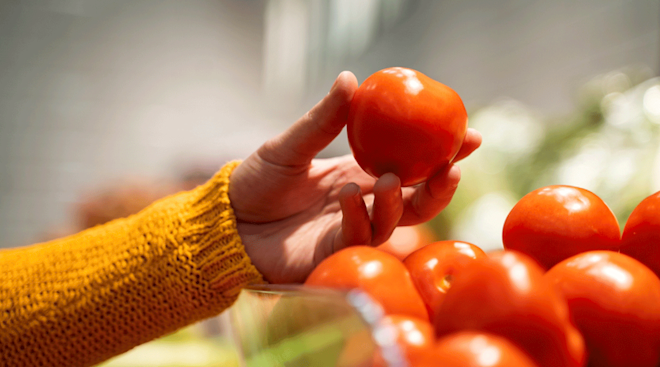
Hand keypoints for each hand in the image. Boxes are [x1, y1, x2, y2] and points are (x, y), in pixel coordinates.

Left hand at [228, 71, 481, 282]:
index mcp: (360, 174)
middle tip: (452, 165)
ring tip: (386, 179)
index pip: (411, 165)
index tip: (470, 135)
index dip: (443, 152)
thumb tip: (351, 78)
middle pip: (417, 200)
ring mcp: (351, 230)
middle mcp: (363, 203)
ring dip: (398, 201)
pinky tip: (346, 197)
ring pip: (396, 222)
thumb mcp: (290, 145)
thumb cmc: (258, 182)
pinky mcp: (335, 253)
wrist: (229, 220)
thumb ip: (323, 120)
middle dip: (441, 185)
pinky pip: (360, 239)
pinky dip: (359, 217)